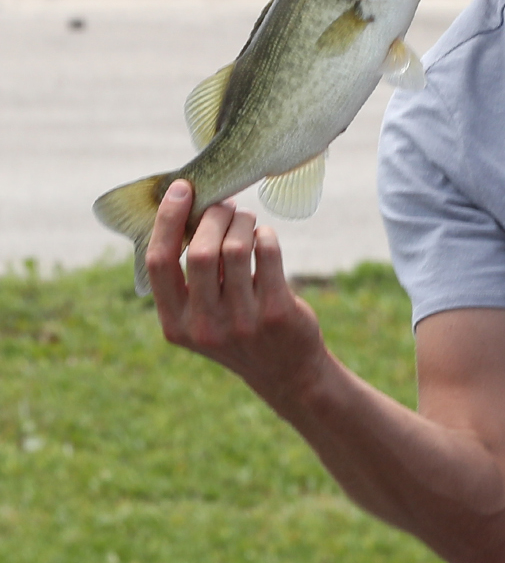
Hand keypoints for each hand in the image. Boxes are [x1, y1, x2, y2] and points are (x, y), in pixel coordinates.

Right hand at [145, 181, 327, 413]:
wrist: (287, 373)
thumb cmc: (238, 330)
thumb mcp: (201, 317)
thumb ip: (190, 278)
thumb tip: (191, 209)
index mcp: (175, 324)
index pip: (159, 262)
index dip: (167, 220)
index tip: (182, 189)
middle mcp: (204, 326)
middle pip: (200, 251)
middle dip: (213, 217)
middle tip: (225, 208)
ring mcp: (242, 321)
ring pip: (235, 249)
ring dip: (241, 222)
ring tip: (246, 220)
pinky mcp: (276, 312)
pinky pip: (266, 254)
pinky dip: (265, 236)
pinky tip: (264, 238)